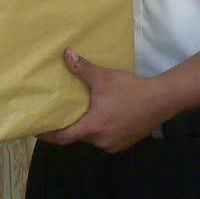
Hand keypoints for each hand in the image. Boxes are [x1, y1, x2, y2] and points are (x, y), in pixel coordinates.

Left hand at [43, 49, 169, 154]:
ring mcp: (115, 144)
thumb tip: (66, 54)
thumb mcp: (103, 78)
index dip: (49, 135)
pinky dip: (102, 130)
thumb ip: (83, 68)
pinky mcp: (126, 142)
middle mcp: (101, 141)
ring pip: (94, 138)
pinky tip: (104, 117)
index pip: (63, 138)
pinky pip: (107, 139)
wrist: (162, 100)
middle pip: (79, 137)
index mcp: (92, 128)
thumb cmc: (130, 90)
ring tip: (84, 114)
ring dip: (88, 128)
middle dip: (70, 127)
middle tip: (62, 115)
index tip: (37, 130)